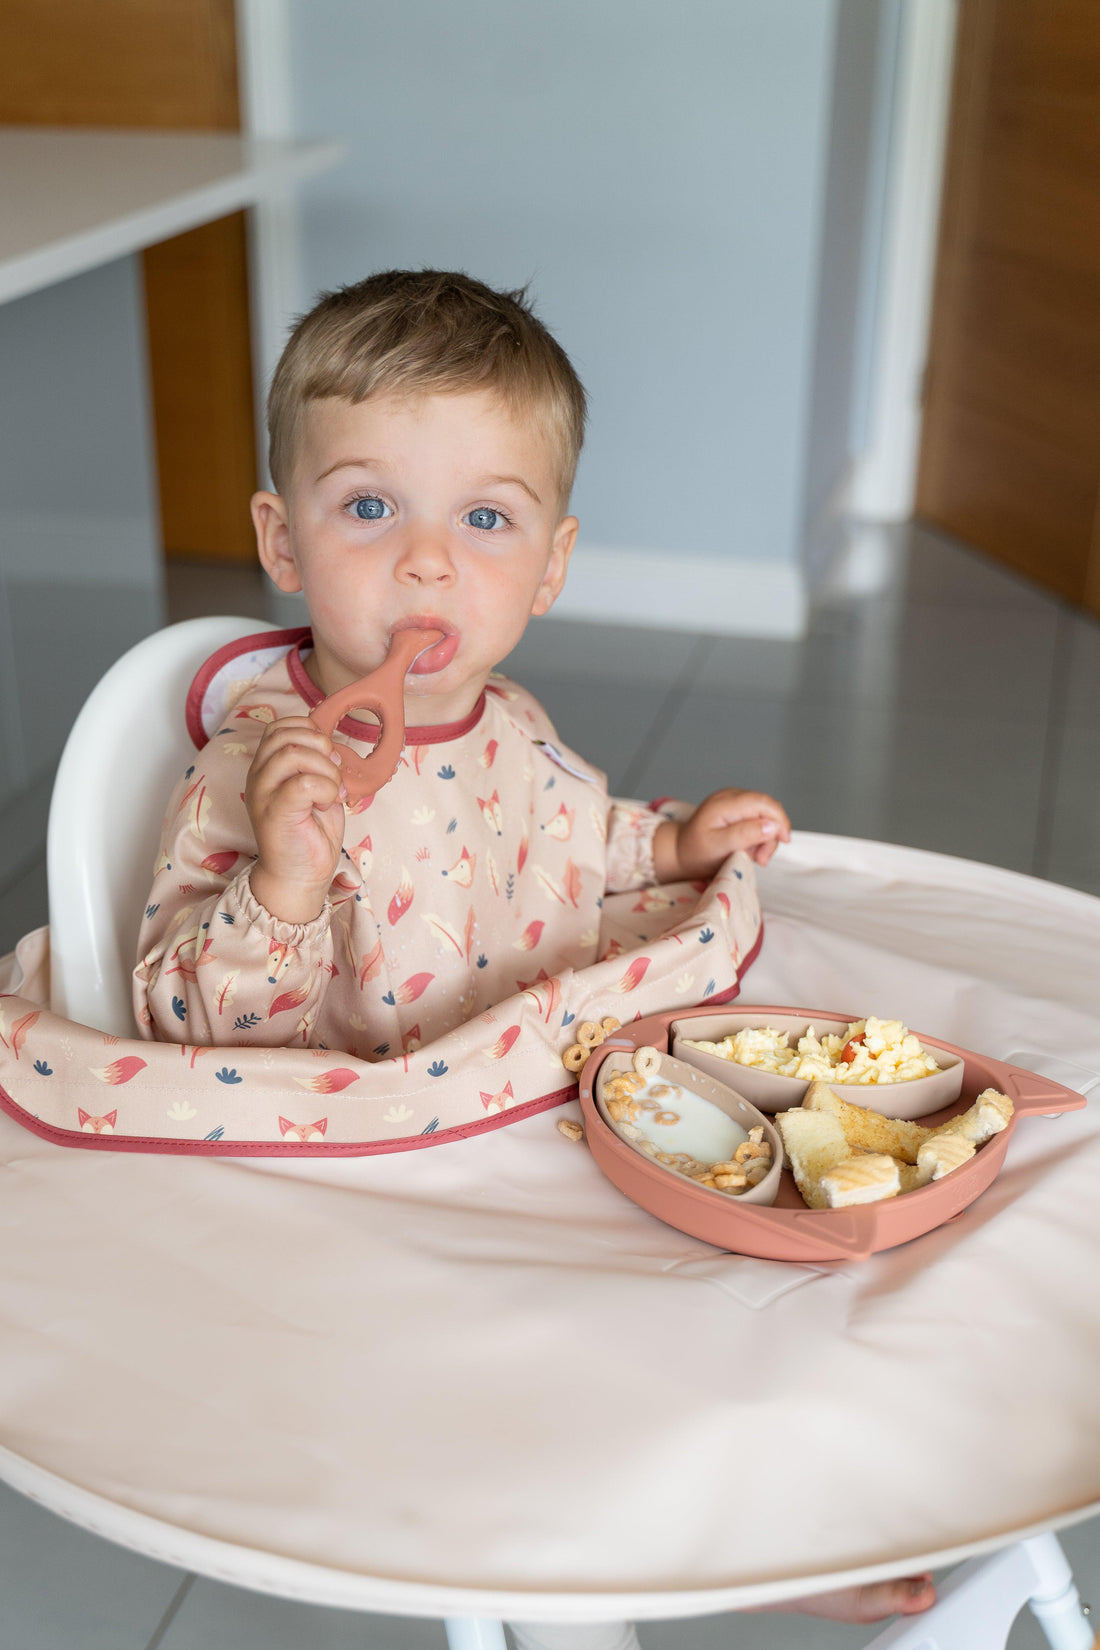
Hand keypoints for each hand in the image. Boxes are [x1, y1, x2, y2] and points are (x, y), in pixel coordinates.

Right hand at [243, 716, 346, 922]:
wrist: (299, 875)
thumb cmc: (310, 833)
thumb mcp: (317, 787)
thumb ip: (317, 762)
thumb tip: (330, 742)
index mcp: (267, 766)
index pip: (280, 726)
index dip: (310, 731)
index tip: (327, 757)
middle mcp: (258, 775)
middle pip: (286, 735)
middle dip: (321, 748)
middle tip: (332, 776)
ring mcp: (262, 793)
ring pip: (294, 754)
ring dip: (325, 771)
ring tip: (330, 793)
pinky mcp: (274, 811)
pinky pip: (303, 783)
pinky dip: (325, 789)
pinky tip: (326, 805)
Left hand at [653, 789, 790, 881]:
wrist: (681, 854)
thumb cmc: (696, 853)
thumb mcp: (719, 848)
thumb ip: (745, 835)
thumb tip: (772, 825)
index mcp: (724, 803)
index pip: (762, 802)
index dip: (779, 819)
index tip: (784, 840)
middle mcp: (730, 797)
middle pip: (767, 809)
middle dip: (771, 834)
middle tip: (762, 859)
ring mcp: (733, 802)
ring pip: (765, 816)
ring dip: (765, 839)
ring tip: (753, 857)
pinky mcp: (736, 811)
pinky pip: (757, 820)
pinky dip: (759, 837)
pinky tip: (749, 849)